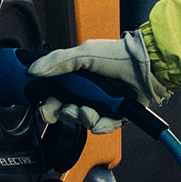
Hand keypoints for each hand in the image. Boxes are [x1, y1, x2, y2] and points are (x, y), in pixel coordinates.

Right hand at [28, 31, 169, 133]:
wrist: (147, 66)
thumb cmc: (120, 55)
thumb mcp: (84, 54)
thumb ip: (58, 62)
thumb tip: (33, 70)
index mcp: (78, 76)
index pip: (56, 94)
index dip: (49, 102)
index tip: (44, 107)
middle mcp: (89, 91)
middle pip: (67, 110)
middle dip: (64, 113)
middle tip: (67, 110)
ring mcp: (102, 104)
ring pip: (83, 121)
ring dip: (82, 118)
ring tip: (87, 111)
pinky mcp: (115, 116)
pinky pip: (102, 127)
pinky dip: (101, 125)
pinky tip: (101, 118)